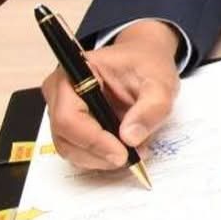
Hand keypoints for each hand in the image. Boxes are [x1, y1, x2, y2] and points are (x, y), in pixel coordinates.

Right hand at [41, 20, 181, 169]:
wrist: (144, 61)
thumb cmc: (147, 65)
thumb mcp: (160, 83)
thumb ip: (151, 108)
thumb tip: (130, 138)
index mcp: (74, 73)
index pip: (69, 117)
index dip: (93, 140)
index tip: (122, 153)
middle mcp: (59, 94)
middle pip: (66, 137)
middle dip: (99, 153)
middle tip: (132, 156)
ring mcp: (61, 111)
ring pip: (70, 149)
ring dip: (101, 158)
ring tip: (133, 152)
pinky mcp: (70, 126)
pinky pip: (78, 151)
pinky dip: (100, 157)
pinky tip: (123, 150)